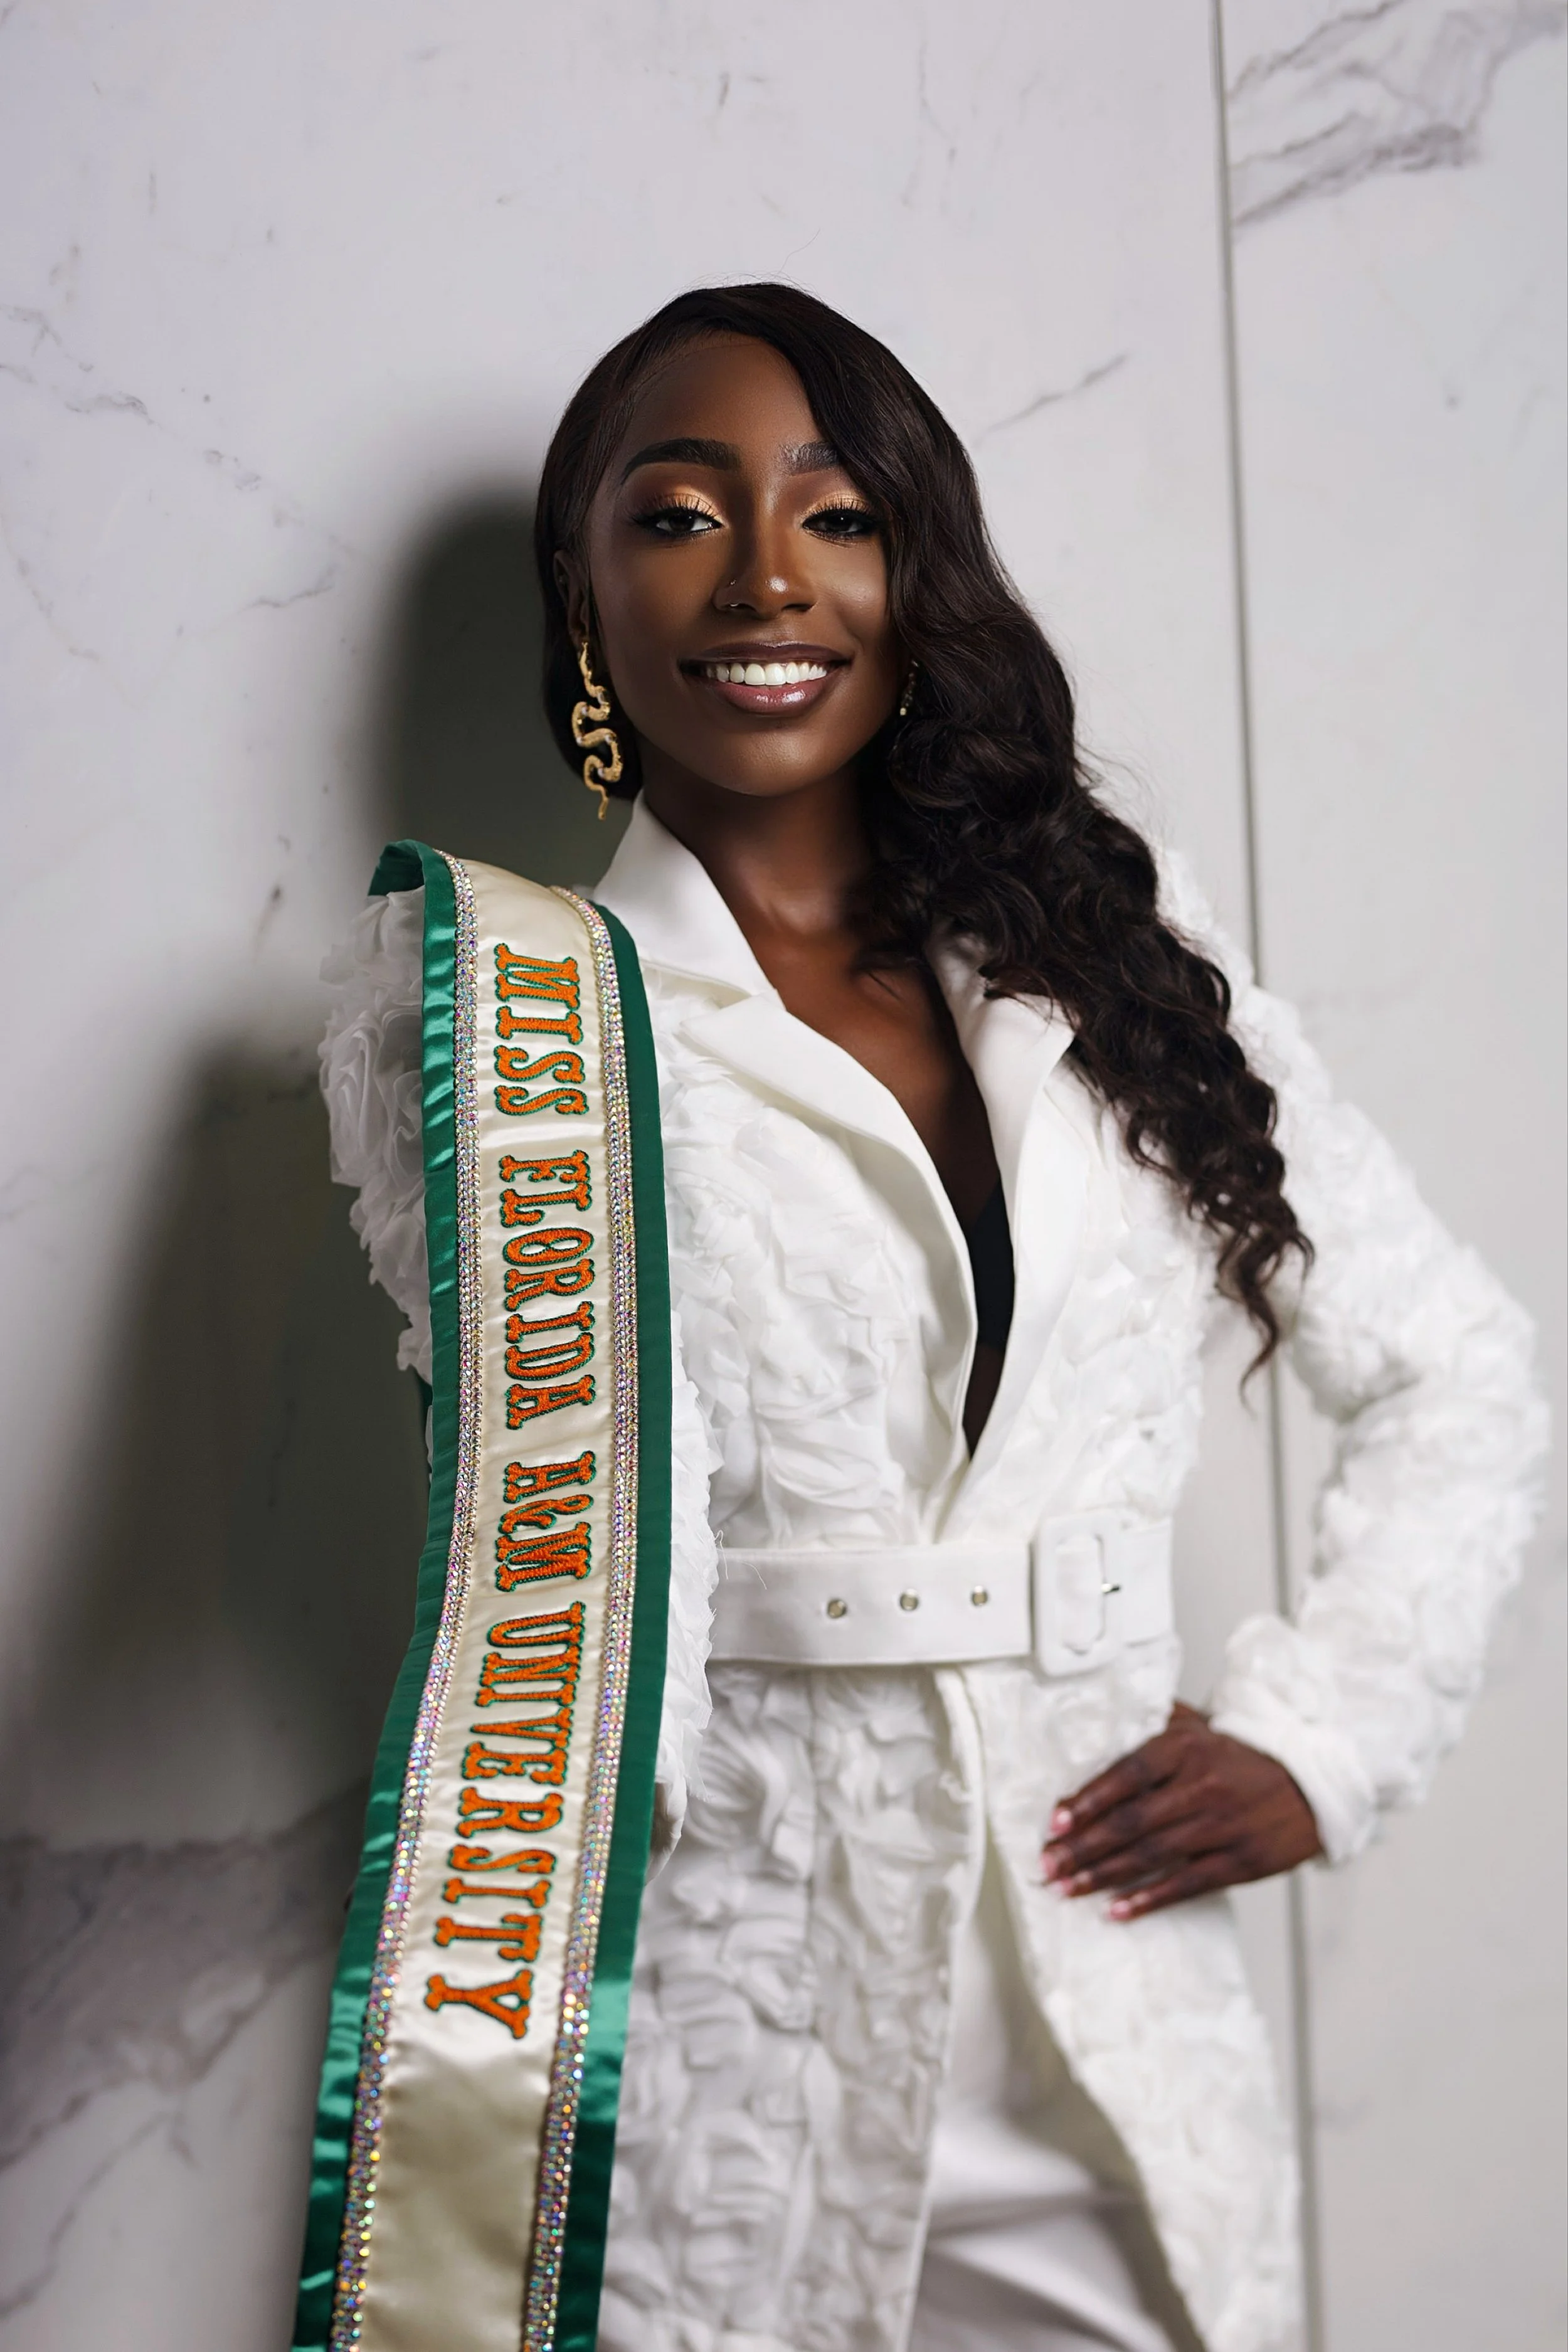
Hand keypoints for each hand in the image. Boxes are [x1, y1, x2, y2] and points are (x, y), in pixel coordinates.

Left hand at [1041, 1702, 1322, 1920]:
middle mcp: (1202, 1787)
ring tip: (1068, 1888)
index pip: (1127, 1774)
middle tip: (1048, 1864)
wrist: (1312, 1783)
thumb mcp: (1201, 1727)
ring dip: (1104, 1876)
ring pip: (1152, 1855)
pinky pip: (1186, 1884)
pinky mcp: (1241, 1862)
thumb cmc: (1242, 1757)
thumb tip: (1104, 1713)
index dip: (1088, 1798)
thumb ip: (1155, 1721)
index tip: (1056, 1820)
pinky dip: (1149, 1899)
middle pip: (1132, 1821)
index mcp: (1187, 1749)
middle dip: (1083, 1847)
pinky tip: (1117, 1910)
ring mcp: (1222, 1827)